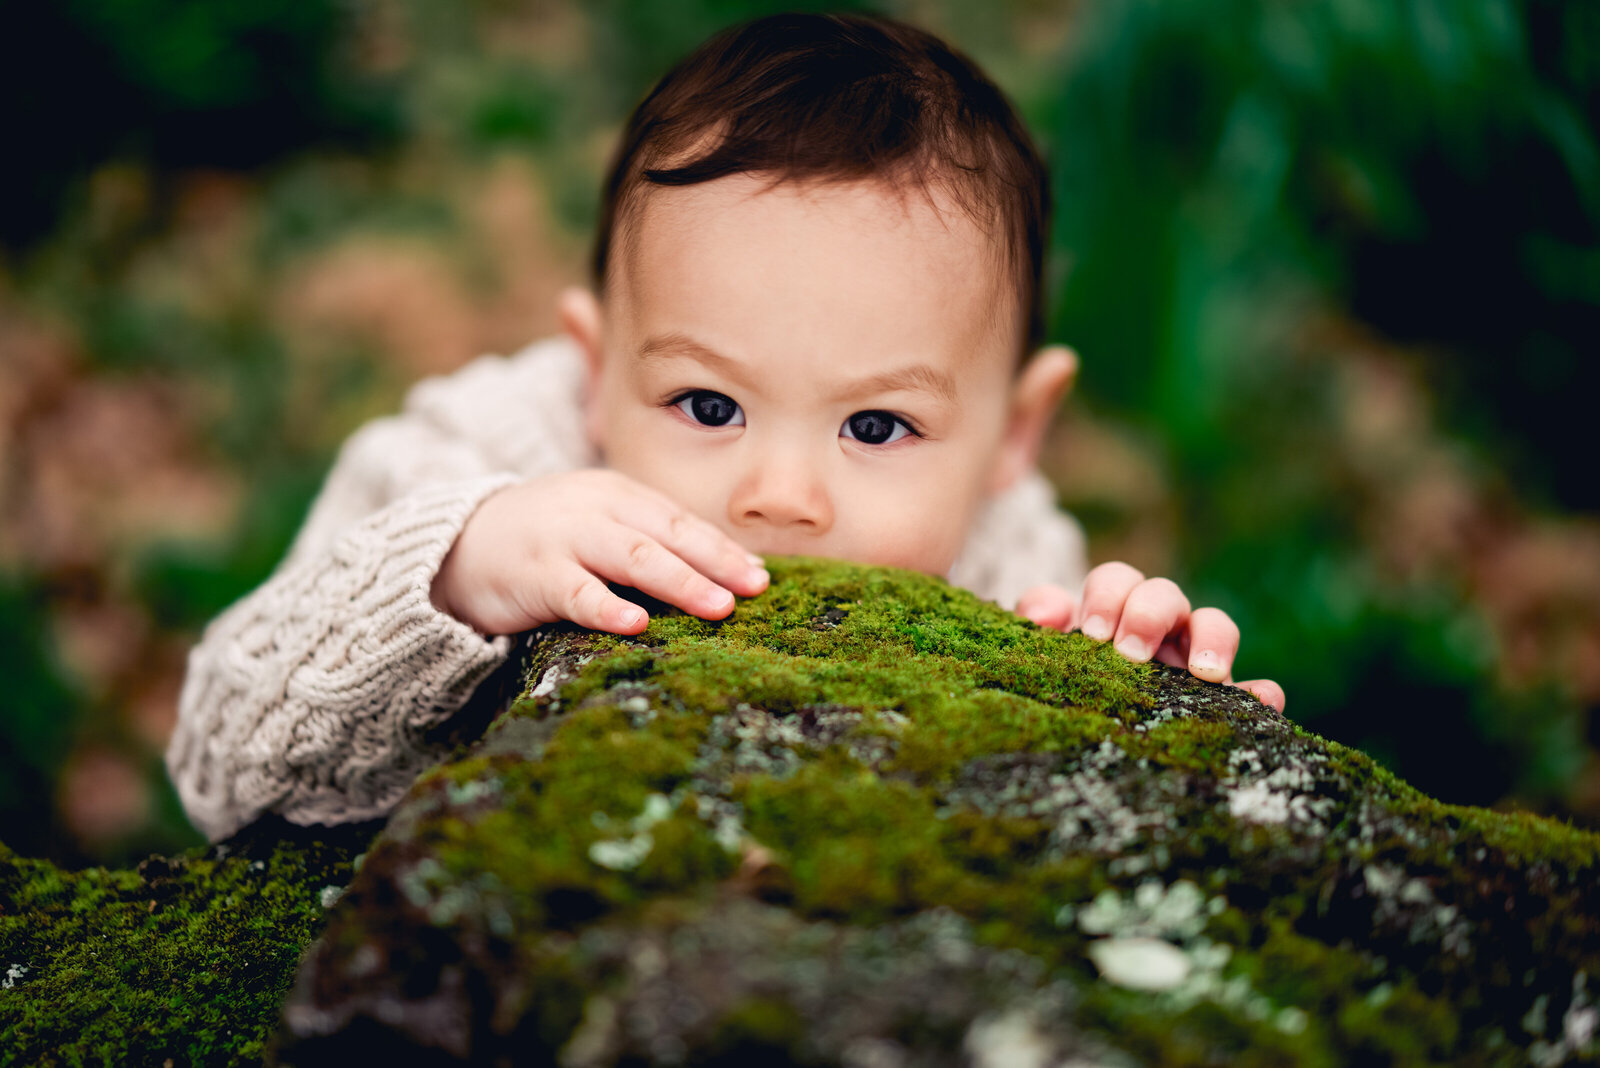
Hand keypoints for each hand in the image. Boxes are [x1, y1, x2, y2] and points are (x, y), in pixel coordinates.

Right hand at [431, 469, 769, 635]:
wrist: (460, 541)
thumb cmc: (548, 540)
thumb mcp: (601, 527)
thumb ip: (653, 543)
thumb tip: (727, 575)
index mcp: (619, 496)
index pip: (681, 521)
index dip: (722, 549)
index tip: (761, 577)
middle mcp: (596, 510)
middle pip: (665, 535)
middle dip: (713, 562)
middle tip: (753, 590)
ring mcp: (564, 539)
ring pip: (630, 557)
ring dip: (678, 581)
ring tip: (717, 606)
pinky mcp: (534, 574)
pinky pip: (575, 592)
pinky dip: (606, 607)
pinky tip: (635, 624)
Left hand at [1015, 562, 1285, 711]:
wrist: (1085, 746)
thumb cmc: (1064, 691)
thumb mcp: (1046, 661)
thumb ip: (1036, 628)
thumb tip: (1047, 613)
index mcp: (1113, 612)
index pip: (1116, 580)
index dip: (1106, 597)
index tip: (1093, 634)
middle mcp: (1158, 628)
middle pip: (1164, 594)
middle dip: (1148, 615)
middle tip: (1129, 654)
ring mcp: (1195, 661)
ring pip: (1215, 624)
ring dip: (1212, 638)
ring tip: (1204, 671)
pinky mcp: (1225, 702)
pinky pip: (1254, 690)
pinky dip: (1263, 692)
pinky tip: (1265, 700)